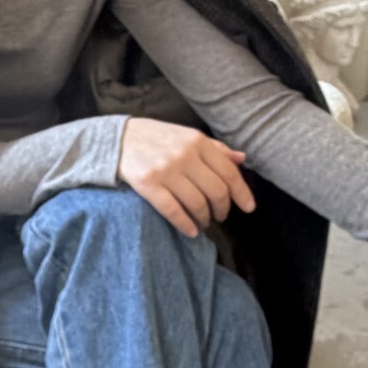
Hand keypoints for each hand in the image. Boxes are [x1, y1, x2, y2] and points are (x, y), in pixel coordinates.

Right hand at [118, 118, 255, 237]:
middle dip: (222, 209)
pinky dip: (185, 224)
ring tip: (203, 223)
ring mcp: (166, 171)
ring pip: (197, 203)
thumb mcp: (187, 136)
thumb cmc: (157, 138)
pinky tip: (191, 231)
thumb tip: (241, 159)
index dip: (242, 193)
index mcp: (198, 142)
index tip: (249, 208)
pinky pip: (173, 210)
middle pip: (216, 191)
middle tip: (220, 217)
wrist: (118, 140)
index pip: (229, 172)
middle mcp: (185, 156)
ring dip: (204, 219)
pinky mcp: (148, 185)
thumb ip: (215, 148)